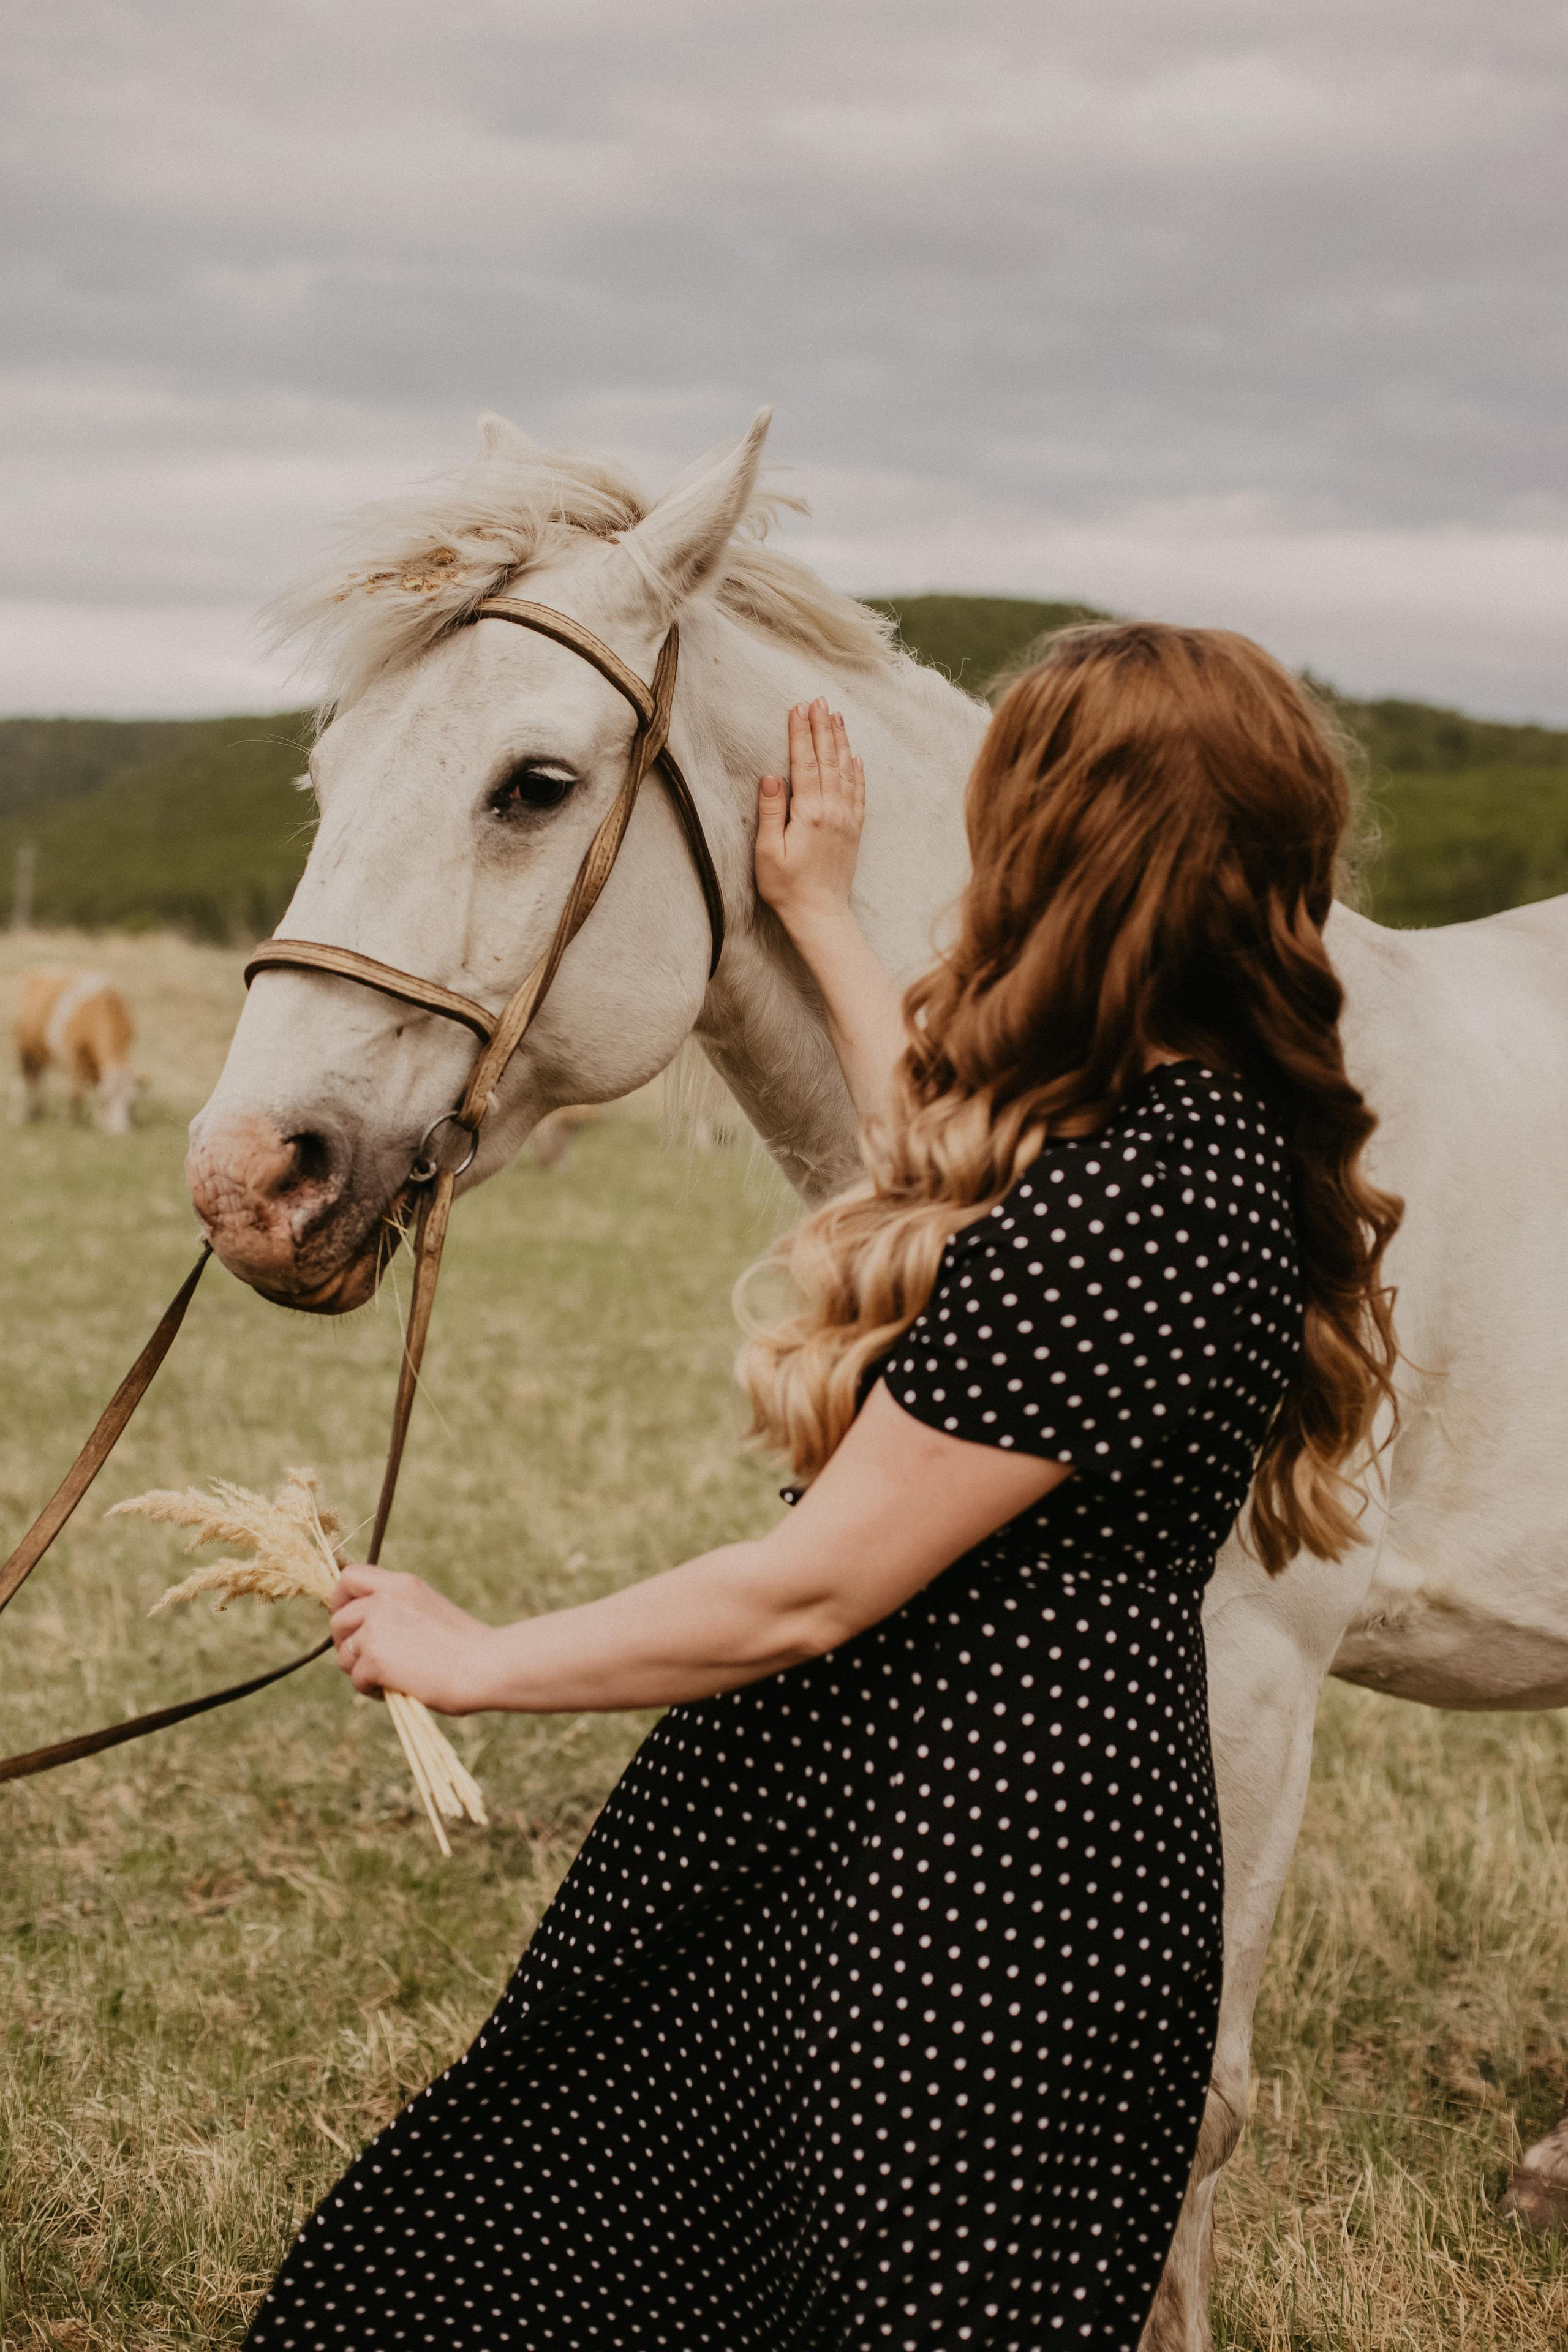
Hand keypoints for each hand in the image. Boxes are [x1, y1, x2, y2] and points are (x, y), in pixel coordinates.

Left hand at [329, 1565, 491, 1715]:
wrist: (485, 1665)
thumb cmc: (466, 1646)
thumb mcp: (428, 1609)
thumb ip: (397, 1609)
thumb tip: (365, 1629)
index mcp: (401, 1584)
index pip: (350, 1576)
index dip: (341, 1599)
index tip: (350, 1618)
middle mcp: (384, 1600)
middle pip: (338, 1619)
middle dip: (345, 1642)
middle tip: (366, 1660)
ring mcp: (377, 1628)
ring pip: (344, 1653)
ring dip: (359, 1670)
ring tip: (387, 1679)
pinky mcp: (375, 1659)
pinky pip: (357, 1679)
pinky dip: (371, 1690)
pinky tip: (396, 1690)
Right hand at [755, 698, 864, 948]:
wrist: (820, 914)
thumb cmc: (786, 887)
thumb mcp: (767, 852)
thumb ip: (770, 812)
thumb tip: (770, 775)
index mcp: (809, 813)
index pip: (804, 763)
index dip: (800, 733)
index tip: (797, 707)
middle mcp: (833, 810)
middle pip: (827, 759)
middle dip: (822, 727)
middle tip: (818, 699)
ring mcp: (847, 819)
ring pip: (845, 770)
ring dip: (840, 741)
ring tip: (836, 716)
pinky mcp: (854, 829)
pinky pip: (858, 792)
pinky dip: (857, 770)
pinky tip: (855, 756)